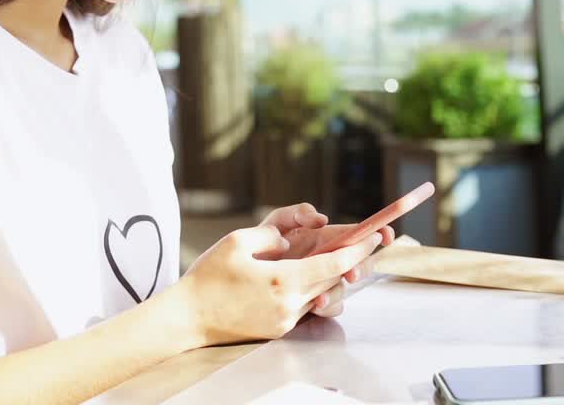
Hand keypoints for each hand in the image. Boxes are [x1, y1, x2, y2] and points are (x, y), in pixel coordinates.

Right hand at [175, 224, 384, 345]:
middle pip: (332, 280)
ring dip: (328, 277)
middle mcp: (289, 304)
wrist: (188, 317)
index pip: (334, 264)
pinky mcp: (277, 329)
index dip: (358, 249)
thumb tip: (289, 238)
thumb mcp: (237, 241)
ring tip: (331, 259)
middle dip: (349, 261)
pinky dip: (309, 290)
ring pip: (320, 295)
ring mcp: (284, 320)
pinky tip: (302, 277)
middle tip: (362, 242)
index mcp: (283, 280)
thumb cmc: (209, 276)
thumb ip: (271, 233)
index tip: (375, 236)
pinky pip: (304, 306)